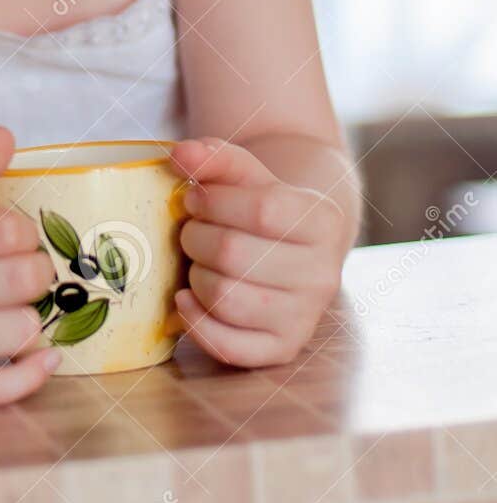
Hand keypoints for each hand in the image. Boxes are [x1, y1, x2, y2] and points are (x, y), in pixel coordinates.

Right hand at [0, 125, 58, 406]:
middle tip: (20, 275)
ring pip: (25, 330)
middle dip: (35, 273)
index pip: (10, 229)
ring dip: (30, 320)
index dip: (25, 232)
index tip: (13, 237)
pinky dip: (33, 372)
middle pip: (25, 278)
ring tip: (10, 311)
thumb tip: (2, 135)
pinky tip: (42, 356)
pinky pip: (5, 387)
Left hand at [168, 137, 344, 366]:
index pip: (261, 209)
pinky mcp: (283, 349)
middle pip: (234, 255)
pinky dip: (196, 322)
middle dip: (195, 237)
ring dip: (194, 276)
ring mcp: (306, 316)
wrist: (295, 249)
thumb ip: (214, 157)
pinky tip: (186, 297)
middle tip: (190, 230)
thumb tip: (180, 154)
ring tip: (195, 261)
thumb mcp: (247, 174)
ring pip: (226, 299)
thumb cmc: (263, 208)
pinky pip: (229, 347)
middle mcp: (323, 273)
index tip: (193, 197)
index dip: (213, 201)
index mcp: (323, 221)